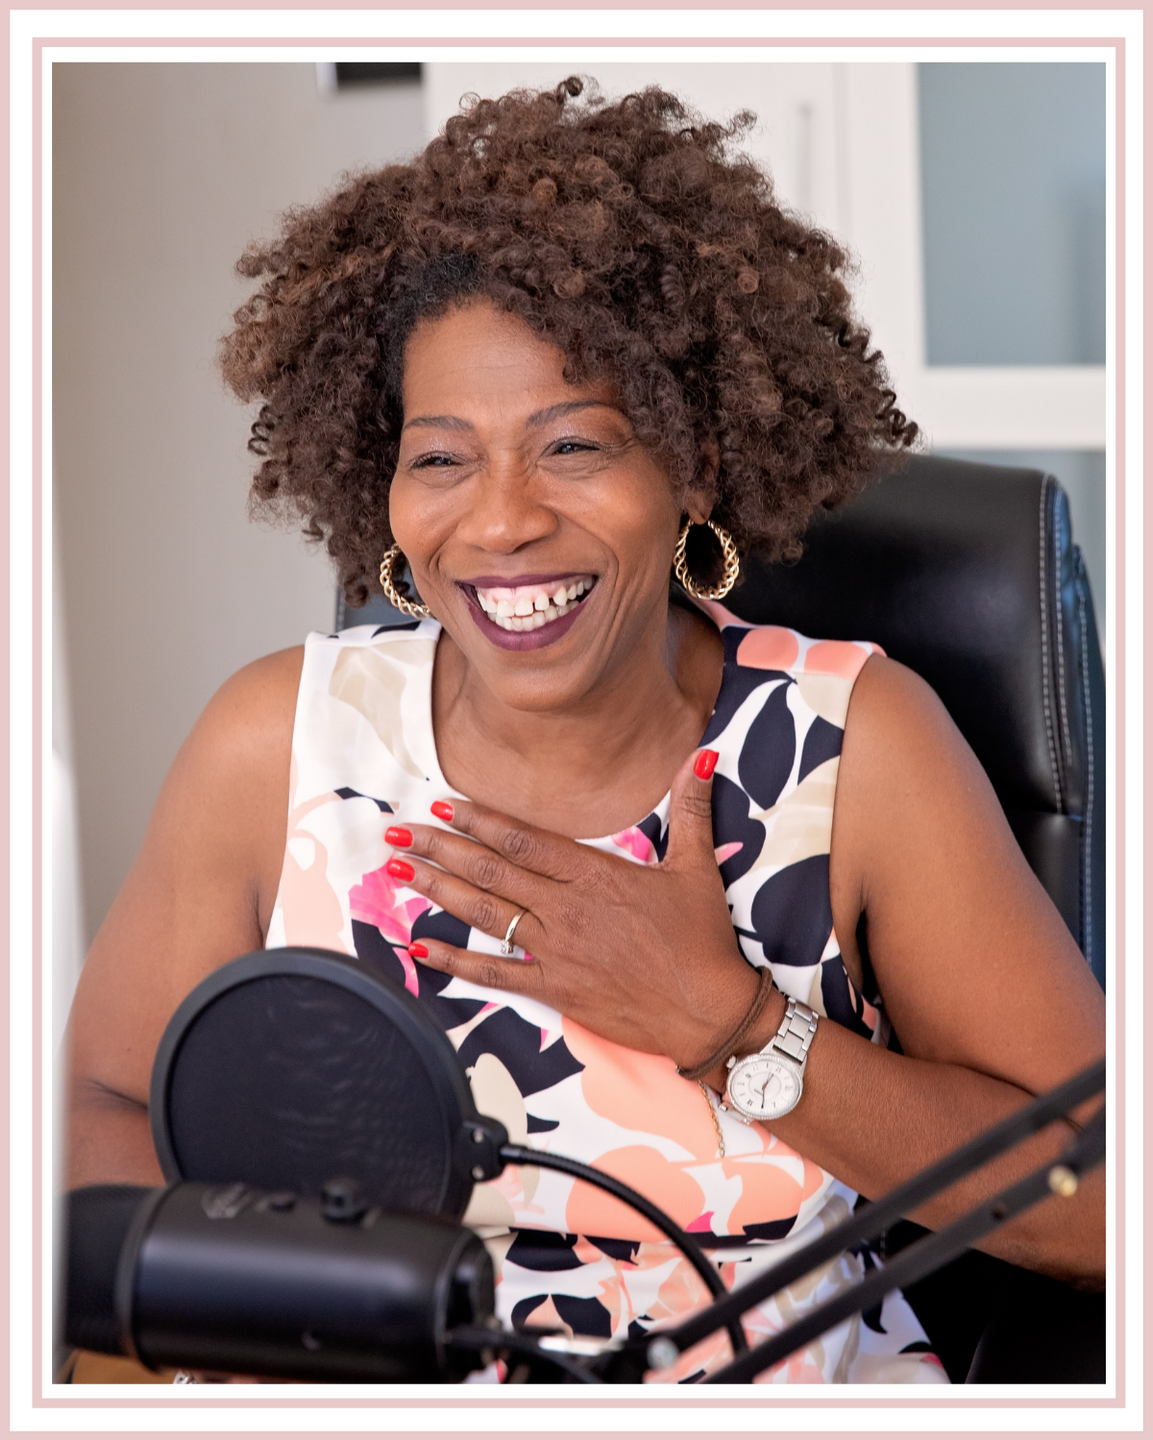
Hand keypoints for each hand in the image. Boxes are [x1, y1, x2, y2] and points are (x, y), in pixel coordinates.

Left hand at [385, 749, 764, 1070]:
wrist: (708, 1011)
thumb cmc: (702, 940)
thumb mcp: (697, 867)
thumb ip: (691, 808)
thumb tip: (703, 754)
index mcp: (595, 874)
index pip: (523, 839)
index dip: (479, 819)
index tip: (444, 803)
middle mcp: (566, 908)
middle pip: (490, 870)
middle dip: (440, 847)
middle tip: (399, 830)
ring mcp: (556, 950)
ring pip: (484, 913)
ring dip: (437, 890)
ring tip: (398, 869)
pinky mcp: (554, 989)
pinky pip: (493, 974)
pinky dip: (453, 962)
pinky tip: (419, 948)